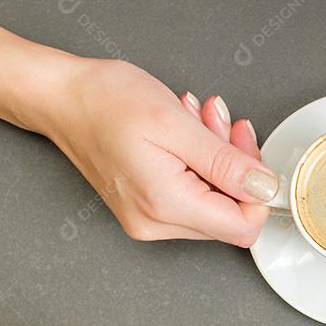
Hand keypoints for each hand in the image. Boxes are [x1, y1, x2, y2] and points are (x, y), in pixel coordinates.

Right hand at [0, 23, 277, 245]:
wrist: (60, 97)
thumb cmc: (106, 102)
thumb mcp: (177, 124)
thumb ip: (227, 164)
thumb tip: (265, 189)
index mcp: (166, 205)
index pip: (243, 227)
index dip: (257, 192)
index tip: (246, 151)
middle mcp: (156, 223)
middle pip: (229, 214)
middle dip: (235, 166)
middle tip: (221, 122)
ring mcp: (148, 219)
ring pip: (212, 202)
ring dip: (217, 158)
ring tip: (198, 119)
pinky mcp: (145, 208)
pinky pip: (191, 195)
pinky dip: (198, 163)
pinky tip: (186, 132)